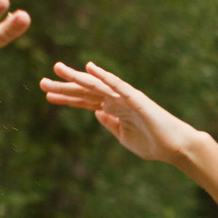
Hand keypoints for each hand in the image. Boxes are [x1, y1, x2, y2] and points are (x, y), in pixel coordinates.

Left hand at [38, 61, 205, 164]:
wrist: (175, 148)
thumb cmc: (153, 144)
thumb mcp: (123, 136)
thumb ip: (110, 124)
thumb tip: (96, 112)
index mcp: (113, 109)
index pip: (84, 101)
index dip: (66, 97)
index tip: (47, 95)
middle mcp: (116, 100)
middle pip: (85, 91)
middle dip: (64, 87)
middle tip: (42, 82)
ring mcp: (125, 98)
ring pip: (97, 85)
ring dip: (77, 77)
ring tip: (58, 69)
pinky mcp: (136, 99)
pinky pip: (117, 86)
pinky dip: (104, 77)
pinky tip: (91, 69)